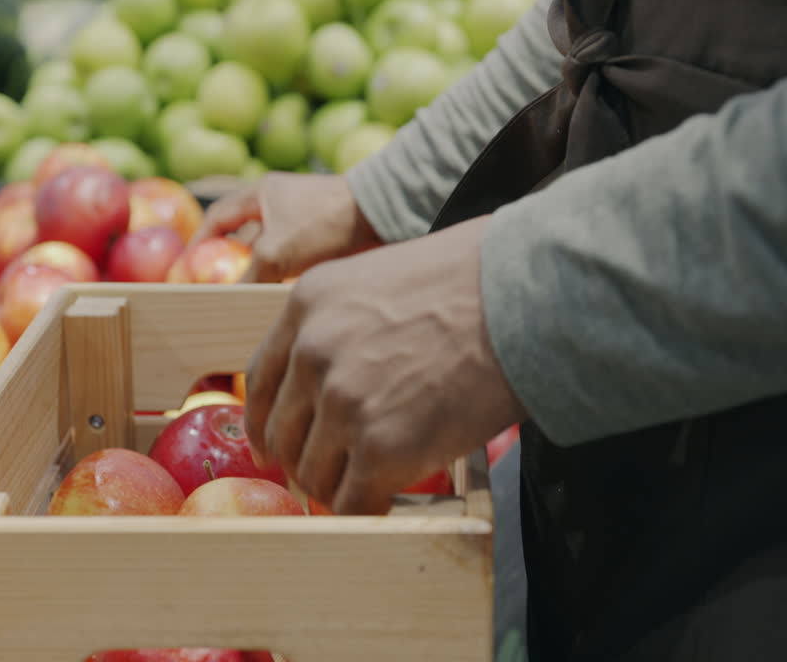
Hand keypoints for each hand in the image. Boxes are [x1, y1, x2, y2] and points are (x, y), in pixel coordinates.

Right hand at [190, 173, 383, 282]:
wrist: (380, 215)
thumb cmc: (323, 223)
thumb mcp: (276, 252)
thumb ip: (248, 275)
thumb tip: (228, 299)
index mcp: (261, 194)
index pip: (218, 217)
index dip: (200, 241)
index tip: (189, 266)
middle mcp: (279, 204)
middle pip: (243, 237)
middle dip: (230, 262)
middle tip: (219, 288)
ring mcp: (302, 221)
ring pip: (270, 251)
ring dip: (259, 273)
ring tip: (248, 297)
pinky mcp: (322, 237)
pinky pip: (293, 260)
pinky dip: (284, 277)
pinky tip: (280, 297)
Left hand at [243, 215, 528, 513]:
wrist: (526, 296)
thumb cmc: (474, 279)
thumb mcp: (379, 278)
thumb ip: (342, 321)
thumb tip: (336, 373)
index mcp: (306, 306)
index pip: (259, 381)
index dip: (266, 421)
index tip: (274, 444)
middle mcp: (313, 354)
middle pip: (282, 433)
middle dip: (302, 460)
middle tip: (325, 475)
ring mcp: (343, 403)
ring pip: (313, 474)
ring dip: (337, 486)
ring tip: (366, 487)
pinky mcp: (382, 448)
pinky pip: (353, 502)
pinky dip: (367, 509)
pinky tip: (388, 501)